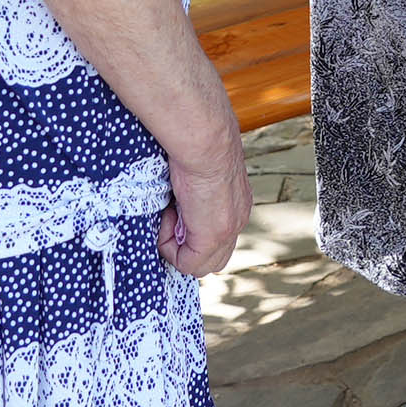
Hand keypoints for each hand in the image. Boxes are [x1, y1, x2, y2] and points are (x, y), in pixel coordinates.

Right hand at [158, 123, 252, 277]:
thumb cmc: (197, 145)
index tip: (175, 209)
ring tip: (169, 216)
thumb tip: (176, 199)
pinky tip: (168, 216)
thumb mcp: (199, 173)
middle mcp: (237, 220)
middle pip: (213, 258)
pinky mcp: (213, 237)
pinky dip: (169, 247)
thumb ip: (195, 192)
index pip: (219, 238)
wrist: (205, 141)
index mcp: (236, 204)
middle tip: (171, 218)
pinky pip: (186, 264)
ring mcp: (228, 231)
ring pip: (200, 265)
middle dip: (186, 246)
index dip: (192, 233)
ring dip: (177, 248)